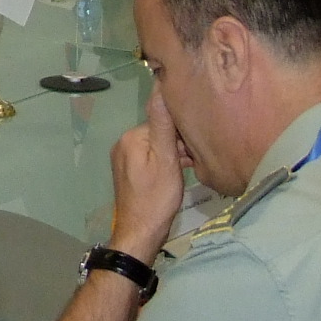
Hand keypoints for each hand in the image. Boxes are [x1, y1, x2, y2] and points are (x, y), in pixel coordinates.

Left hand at [107, 89, 188, 261]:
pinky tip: (179, 174)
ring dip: (175, 155)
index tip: (197, 145)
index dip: (182, 131)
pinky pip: (152, 159)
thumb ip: (164, 124)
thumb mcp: (166, 160)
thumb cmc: (156, 198)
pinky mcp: (129, 172)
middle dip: (179, 143)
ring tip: (190, 168)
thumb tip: (160, 85)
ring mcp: (125, 159)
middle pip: (160, 132)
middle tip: (195, 161)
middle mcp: (124, 143)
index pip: (162, 120)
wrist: (140, 235)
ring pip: (158, 146)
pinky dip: (166, 164)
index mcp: (131, 137)